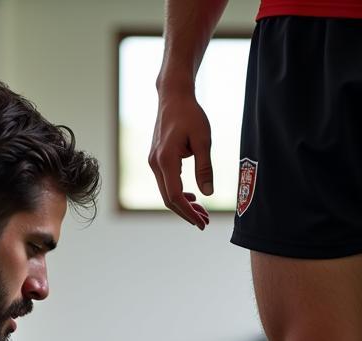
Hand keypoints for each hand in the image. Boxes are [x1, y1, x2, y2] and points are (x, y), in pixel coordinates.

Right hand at [149, 87, 213, 228]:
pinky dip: (179, 194)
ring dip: (183, 205)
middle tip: (205, 223)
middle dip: (187, 213)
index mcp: (166, 160)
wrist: (173, 96)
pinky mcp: (156, 160)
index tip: (202, 222)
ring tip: (202, 212)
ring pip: (167, 193)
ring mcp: (154, 162)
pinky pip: (166, 183)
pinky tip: (192, 197)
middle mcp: (155, 164)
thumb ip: (205, 167)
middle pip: (169, 199)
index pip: (175, 196)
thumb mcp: (203, 139)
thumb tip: (207, 194)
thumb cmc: (190, 114)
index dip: (189, 212)